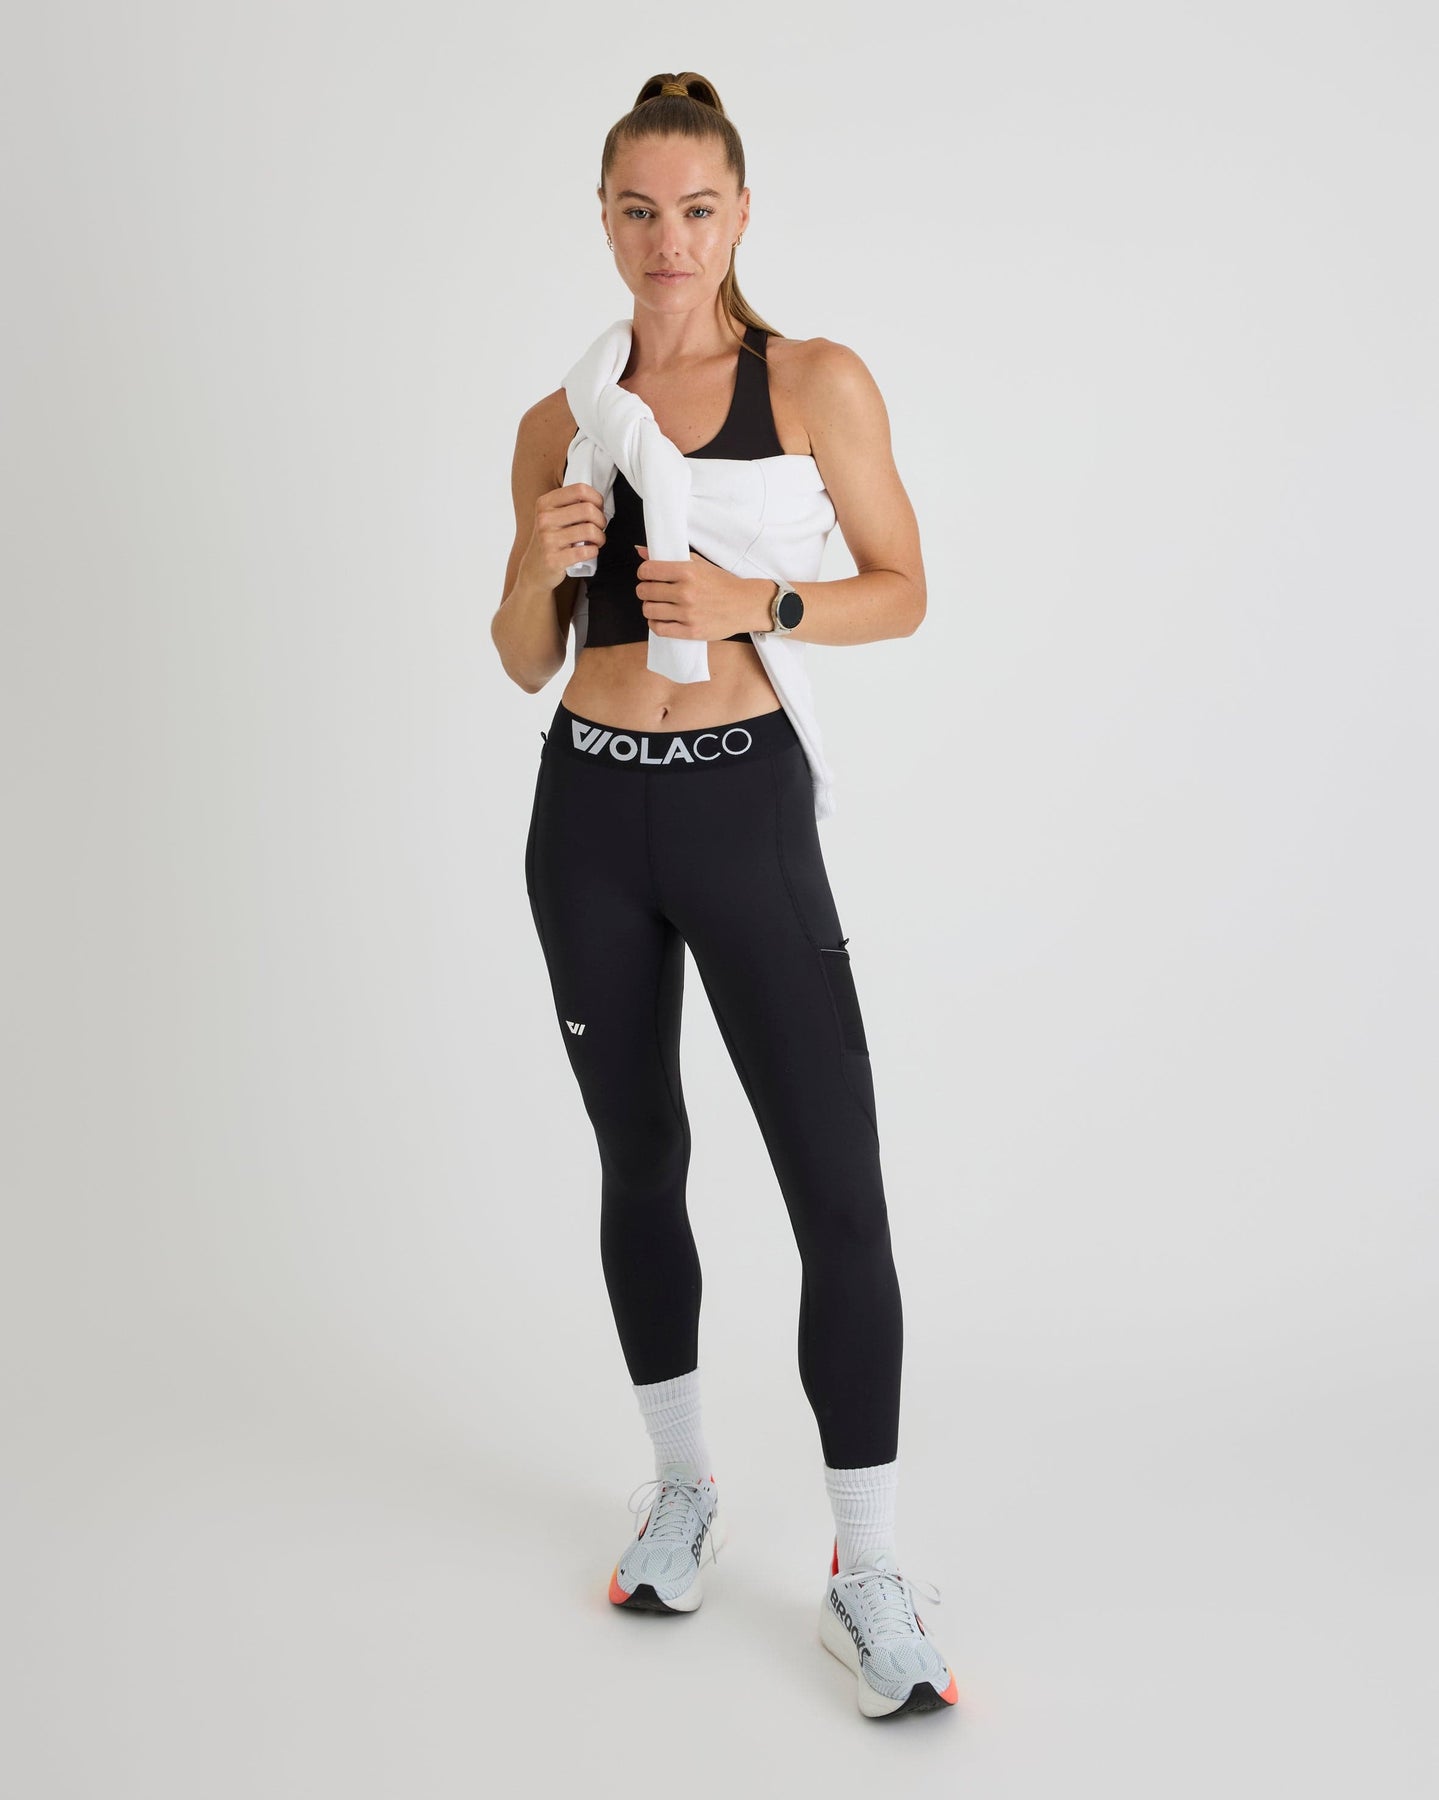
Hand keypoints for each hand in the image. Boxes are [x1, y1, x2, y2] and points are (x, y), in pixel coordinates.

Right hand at [519, 483, 607, 589]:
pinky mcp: (554, 560)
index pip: (580, 490)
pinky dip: (594, 551)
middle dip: (601, 520)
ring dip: (600, 537)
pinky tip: (590, 551)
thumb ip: (570, 505)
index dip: (596, 498)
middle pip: (588, 509)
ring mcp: (548, 540)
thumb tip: (598, 502)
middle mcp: (544, 519)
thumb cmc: (549, 540)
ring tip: (596, 541)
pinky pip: (586, 551)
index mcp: (545, 503)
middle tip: (599, 527)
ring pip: (590, 530)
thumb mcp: (552, 516)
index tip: (598, 508)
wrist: (534, 568)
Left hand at [635, 544, 774, 638]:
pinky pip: (659, 629)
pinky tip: (661, 618)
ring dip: (649, 607)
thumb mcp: (698, 563)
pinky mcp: (691, 631)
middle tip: (652, 591)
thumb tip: (641, 551)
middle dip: (645, 590)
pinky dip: (655, 624)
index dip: (643, 573)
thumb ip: (670, 557)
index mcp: (687, 572)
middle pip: (645, 591)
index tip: (647, 575)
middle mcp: (686, 592)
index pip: (648, 570)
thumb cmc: (722, 583)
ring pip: (649, 610)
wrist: (745, 604)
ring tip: (658, 605)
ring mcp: (688, 613)